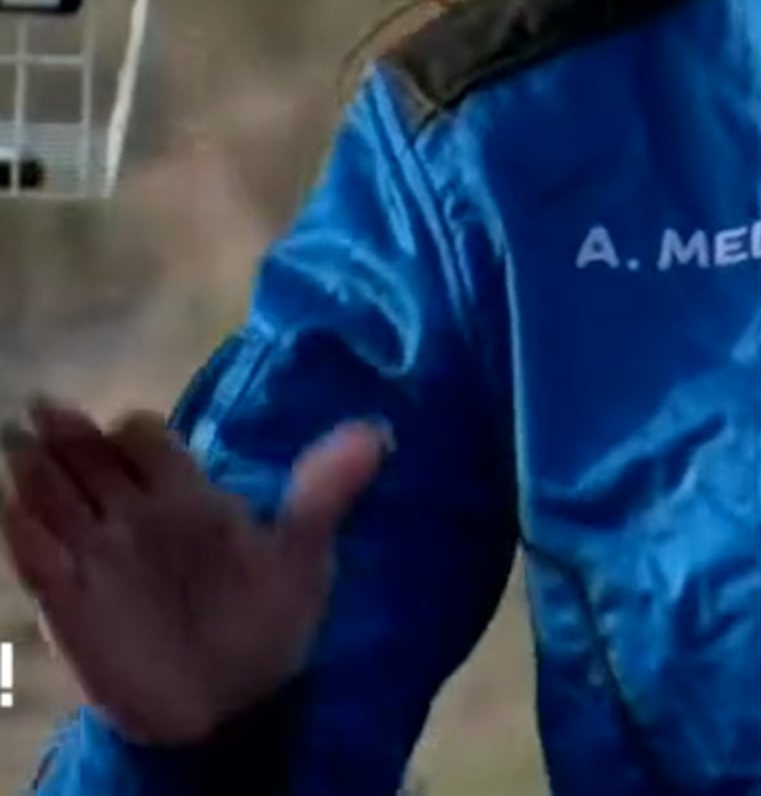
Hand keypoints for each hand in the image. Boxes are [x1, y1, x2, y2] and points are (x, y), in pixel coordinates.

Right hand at [0, 393, 386, 745]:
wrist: (235, 701)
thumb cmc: (268, 619)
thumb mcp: (304, 557)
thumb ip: (324, 495)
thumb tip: (377, 433)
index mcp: (190, 495)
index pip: (149, 442)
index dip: (134, 432)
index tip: (125, 427)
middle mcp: (137, 516)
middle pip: (93, 460)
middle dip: (69, 435)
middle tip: (45, 407)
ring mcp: (100, 558)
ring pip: (58, 501)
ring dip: (37, 474)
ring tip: (20, 443)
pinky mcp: (72, 605)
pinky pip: (40, 563)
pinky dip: (26, 538)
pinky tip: (15, 511)